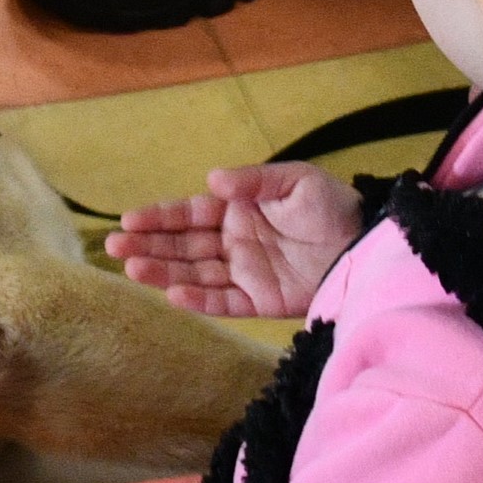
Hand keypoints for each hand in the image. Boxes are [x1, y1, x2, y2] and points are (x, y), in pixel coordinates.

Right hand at [107, 161, 362, 317]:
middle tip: (113, 248)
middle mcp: (234, 243)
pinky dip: (198, 300)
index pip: (190, 214)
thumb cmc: (333, 208)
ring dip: (163, 272)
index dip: (160, 218)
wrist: (369, 246)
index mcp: (238, 211)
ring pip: (194, 274)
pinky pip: (223, 302)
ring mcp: (244, 273)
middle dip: (148, 246)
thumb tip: (211, 180)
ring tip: (132, 270)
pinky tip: (172, 294)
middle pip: (183, 246)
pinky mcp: (259, 301)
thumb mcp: (295, 182)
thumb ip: (253, 182)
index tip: (129, 221)